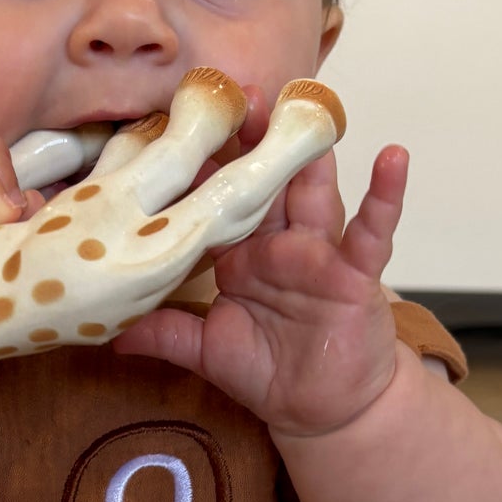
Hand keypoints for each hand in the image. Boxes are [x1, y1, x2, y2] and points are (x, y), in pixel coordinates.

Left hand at [112, 94, 408, 438]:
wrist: (321, 411)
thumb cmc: (268, 372)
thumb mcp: (205, 352)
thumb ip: (164, 335)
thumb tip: (108, 331)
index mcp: (238, 253)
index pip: (214, 196)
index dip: (200, 162)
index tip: (177, 121)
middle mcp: (277, 242)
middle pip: (263, 178)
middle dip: (254, 135)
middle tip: (238, 90)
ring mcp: (320, 251)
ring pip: (314, 190)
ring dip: (309, 149)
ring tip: (303, 106)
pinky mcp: (356, 272)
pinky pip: (374, 230)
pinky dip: (386, 195)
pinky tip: (393, 158)